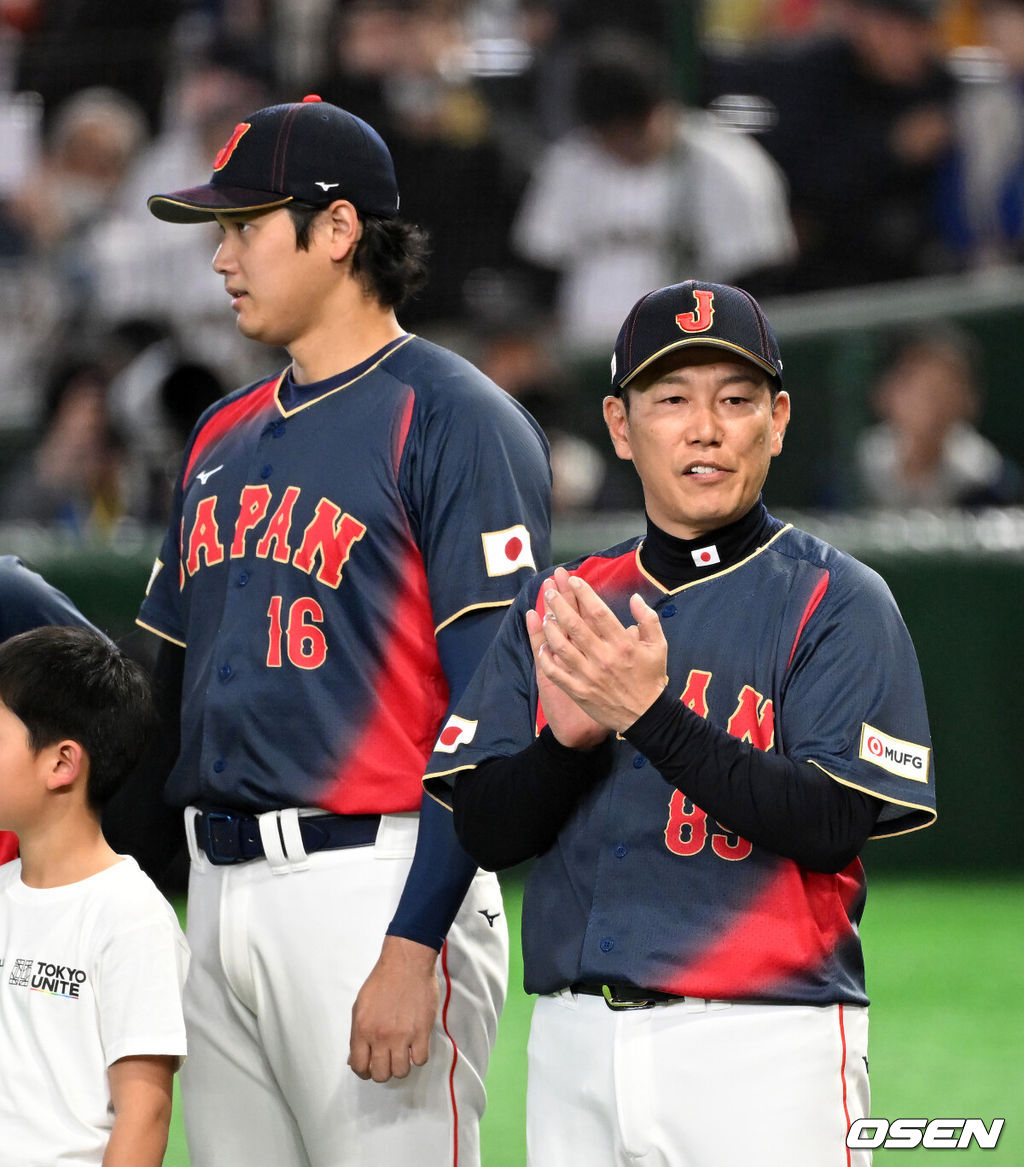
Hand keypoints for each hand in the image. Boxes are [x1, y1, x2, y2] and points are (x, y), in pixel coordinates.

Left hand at [348, 935, 438, 1082]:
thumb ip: (357, 1033)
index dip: (364, 1072)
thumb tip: (355, 1057)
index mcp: (362, 1029)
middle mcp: (381, 1036)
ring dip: (401, 1065)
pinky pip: (420, 1060)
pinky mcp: (422, 1031)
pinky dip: (418, 1056)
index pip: (359, 1066)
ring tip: (403, 1052)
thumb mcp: (360, 1005)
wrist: (406, 962)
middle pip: (381, 1074)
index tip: (370, 1067)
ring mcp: (403, 1035)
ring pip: (401, 1071)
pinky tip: (416, 1045)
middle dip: (383, 1070)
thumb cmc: (382, 981)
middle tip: (388, 1059)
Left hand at [531, 567, 667, 733]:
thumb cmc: (651, 678)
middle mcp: (603, 657)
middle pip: (575, 625)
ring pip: (562, 646)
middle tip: (549, 589)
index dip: (584, 593)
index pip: (599, 612)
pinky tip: (543, 647)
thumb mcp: (659, 646)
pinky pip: (556, 672)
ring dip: (550, 628)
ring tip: (545, 614)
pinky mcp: (579, 691)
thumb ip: (648, 619)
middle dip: (559, 604)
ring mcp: (589, 675)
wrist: (646, 716)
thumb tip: (634, 598)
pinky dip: (546, 659)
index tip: (573, 580)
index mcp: (623, 644)